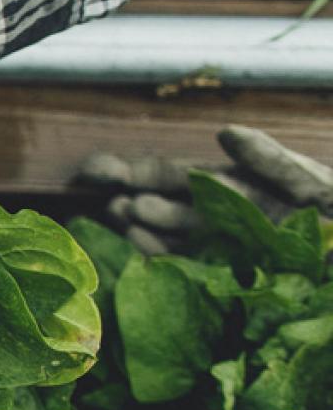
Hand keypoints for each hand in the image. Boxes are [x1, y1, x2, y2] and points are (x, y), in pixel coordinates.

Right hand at [80, 125, 332, 253]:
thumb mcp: (312, 184)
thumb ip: (271, 161)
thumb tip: (224, 133)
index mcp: (234, 185)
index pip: (176, 176)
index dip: (136, 172)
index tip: (98, 171)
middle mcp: (218, 215)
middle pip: (165, 204)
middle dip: (133, 199)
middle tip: (116, 200)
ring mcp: (219, 247)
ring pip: (171, 234)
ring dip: (144, 226)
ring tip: (124, 215)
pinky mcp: (225, 277)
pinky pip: (186, 266)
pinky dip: (162, 256)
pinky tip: (142, 246)